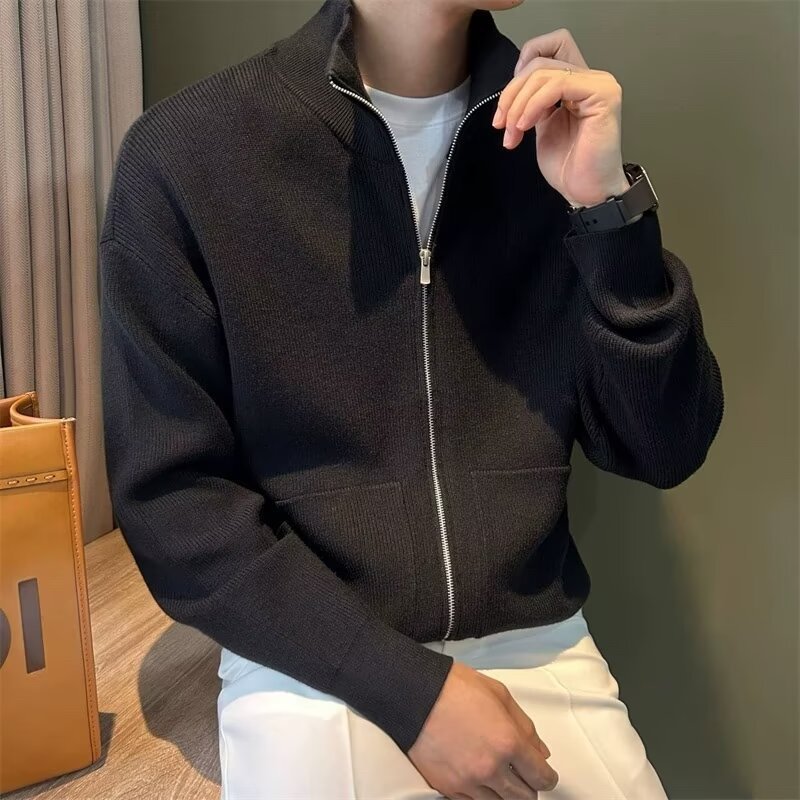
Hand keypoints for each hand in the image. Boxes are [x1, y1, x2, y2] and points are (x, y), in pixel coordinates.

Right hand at [408, 661, 558, 798]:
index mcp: (508, 741)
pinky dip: (481, 795)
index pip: (541, 776)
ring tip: (501, 778)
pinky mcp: (447, 787)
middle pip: (524, 797)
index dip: (547, 777)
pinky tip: (480, 781)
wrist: (415, 693)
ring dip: (505, 794)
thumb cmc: (453, 687)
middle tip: (524, 776)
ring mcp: (468, 781)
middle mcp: (490, 767)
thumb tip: (539, 749)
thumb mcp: (499, 694)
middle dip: (528, 787)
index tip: (545, 774)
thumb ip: (525, 725)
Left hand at [491, 28, 629, 207]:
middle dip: (512, 94)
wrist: (585, 191)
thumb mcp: (541, 126)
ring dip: (518, 105)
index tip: (505, 107)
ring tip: (513, 133)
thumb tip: (513, 88)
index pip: (545, 51)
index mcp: (575, 83)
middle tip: (502, 125)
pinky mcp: (602, 93)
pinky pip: (557, 85)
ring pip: (544, 73)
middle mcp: (590, 78)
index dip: (519, 70)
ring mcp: (598, 83)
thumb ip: (532, 102)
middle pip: (539, 63)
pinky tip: (525, 126)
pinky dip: (533, 105)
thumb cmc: (567, 165)